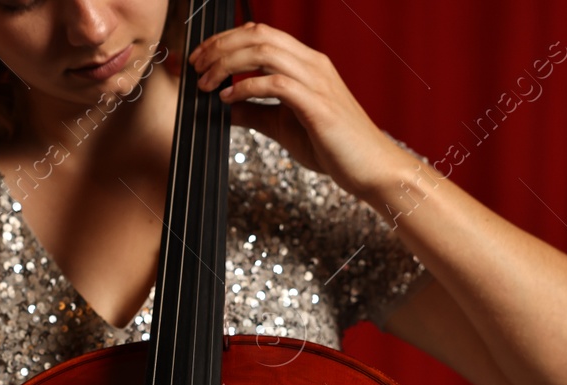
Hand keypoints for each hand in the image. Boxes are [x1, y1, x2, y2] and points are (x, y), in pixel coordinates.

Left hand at [188, 22, 410, 199]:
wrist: (371, 168)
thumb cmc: (333, 147)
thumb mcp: (284, 126)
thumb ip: (256, 112)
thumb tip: (225, 107)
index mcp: (306, 63)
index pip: (261, 34)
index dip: (225, 40)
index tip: (200, 58)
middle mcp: (312, 64)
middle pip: (258, 35)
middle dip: (220, 47)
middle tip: (195, 67)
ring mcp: (316, 82)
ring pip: (264, 52)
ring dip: (227, 65)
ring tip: (206, 84)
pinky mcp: (317, 105)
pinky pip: (275, 84)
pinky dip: (246, 88)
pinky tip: (228, 100)